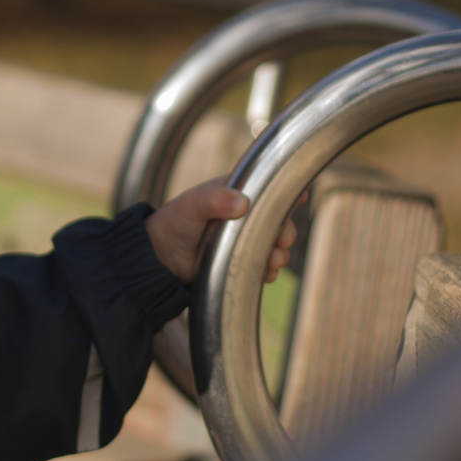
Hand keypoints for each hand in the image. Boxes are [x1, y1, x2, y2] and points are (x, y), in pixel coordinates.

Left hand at [144, 178, 297, 285]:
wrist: (160, 258)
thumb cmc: (175, 222)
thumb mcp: (193, 205)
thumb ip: (215, 200)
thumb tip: (243, 203)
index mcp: (239, 194)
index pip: (270, 189)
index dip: (288, 192)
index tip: (300, 197)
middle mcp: (247, 217)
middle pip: (281, 222)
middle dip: (286, 233)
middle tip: (281, 241)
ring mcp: (246, 241)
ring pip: (277, 248)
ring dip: (279, 255)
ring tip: (270, 260)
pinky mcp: (242, 263)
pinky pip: (265, 268)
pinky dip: (268, 271)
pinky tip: (263, 272)